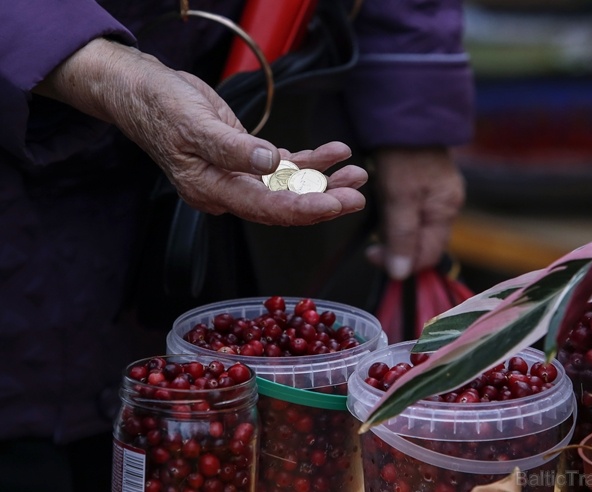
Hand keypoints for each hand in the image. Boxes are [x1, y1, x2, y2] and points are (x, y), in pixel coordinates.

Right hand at [34, 38, 366, 225]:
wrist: (145, 91)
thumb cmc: (161, 108)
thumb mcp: (194, 125)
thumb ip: (233, 148)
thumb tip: (269, 163)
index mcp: (214, 190)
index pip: (267, 209)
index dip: (304, 209)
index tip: (336, 205)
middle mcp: (230, 189)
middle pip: (284, 204)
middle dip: (324, 201)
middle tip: (356, 196)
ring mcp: (240, 175)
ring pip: (290, 186)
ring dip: (324, 181)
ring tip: (356, 173)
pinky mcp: (247, 158)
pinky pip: (285, 166)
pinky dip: (311, 161)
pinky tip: (333, 153)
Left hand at [366, 147, 465, 279]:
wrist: (403, 113)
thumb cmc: (402, 155)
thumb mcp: (400, 198)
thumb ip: (401, 236)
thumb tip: (400, 274)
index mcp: (446, 210)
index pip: (428, 256)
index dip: (401, 263)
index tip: (373, 256)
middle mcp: (446, 205)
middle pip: (421, 244)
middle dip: (396, 247)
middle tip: (372, 241)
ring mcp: (436, 195)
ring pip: (414, 230)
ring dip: (393, 232)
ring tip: (376, 221)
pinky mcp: (424, 186)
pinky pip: (410, 214)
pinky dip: (395, 218)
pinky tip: (383, 209)